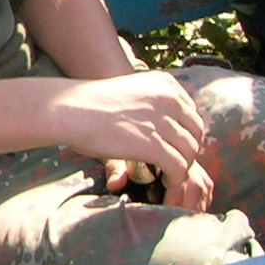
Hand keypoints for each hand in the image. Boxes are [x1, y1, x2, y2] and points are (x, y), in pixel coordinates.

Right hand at [50, 72, 211, 205]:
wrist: (68, 109)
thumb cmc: (89, 104)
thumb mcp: (129, 94)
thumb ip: (152, 107)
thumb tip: (165, 129)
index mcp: (165, 84)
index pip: (191, 113)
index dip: (184, 133)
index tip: (172, 145)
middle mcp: (169, 99)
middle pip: (195, 132)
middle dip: (187, 150)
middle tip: (172, 162)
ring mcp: (163, 121)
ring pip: (190, 151)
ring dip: (182, 166)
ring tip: (168, 174)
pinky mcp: (154, 144)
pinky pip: (180, 166)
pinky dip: (175, 178)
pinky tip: (164, 180)